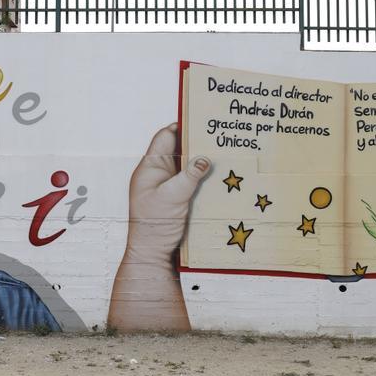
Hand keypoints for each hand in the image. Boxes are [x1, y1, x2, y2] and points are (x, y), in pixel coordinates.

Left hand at [124, 123, 211, 267]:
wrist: (153, 256)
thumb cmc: (154, 226)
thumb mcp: (171, 197)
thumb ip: (188, 176)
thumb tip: (204, 157)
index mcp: (150, 168)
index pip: (165, 137)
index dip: (182, 126)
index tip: (202, 119)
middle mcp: (159, 174)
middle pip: (180, 150)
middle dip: (198, 143)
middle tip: (220, 136)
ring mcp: (170, 187)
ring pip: (189, 166)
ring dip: (204, 162)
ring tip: (226, 154)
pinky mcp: (180, 199)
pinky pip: (194, 182)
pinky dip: (205, 179)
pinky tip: (221, 177)